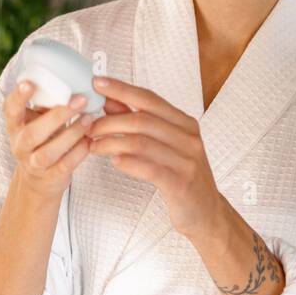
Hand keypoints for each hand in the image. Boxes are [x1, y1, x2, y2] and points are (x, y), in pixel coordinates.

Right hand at [4, 81, 96, 198]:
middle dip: (57, 116)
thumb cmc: (43, 139)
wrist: (39, 179)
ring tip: (89, 118)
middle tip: (79, 100)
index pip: (10, 110)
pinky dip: (79, 152)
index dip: (18, 97)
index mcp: (15, 125)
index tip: (29, 83)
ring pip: (49, 151)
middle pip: (32, 133)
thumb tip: (72, 76)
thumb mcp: (39, 120)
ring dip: (71, 133)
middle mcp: (20, 145)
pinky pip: (65, 165)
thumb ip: (48, 103)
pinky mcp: (51, 177)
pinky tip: (90, 139)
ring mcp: (34, 163)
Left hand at [86, 77, 221, 234]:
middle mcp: (189, 138)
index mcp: (185, 124)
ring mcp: (187, 161)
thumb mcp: (165, 146)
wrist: (206, 212)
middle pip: (143, 119)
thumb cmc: (182, 177)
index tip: (98, 82)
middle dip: (109, 121)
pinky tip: (114, 162)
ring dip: (111, 143)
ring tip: (93, 146)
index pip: (150, 99)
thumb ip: (140, 123)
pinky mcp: (181, 184)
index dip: (122, 89)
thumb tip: (111, 101)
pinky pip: (150, 169)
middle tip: (89, 127)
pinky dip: (128, 163)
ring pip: (142, 142)